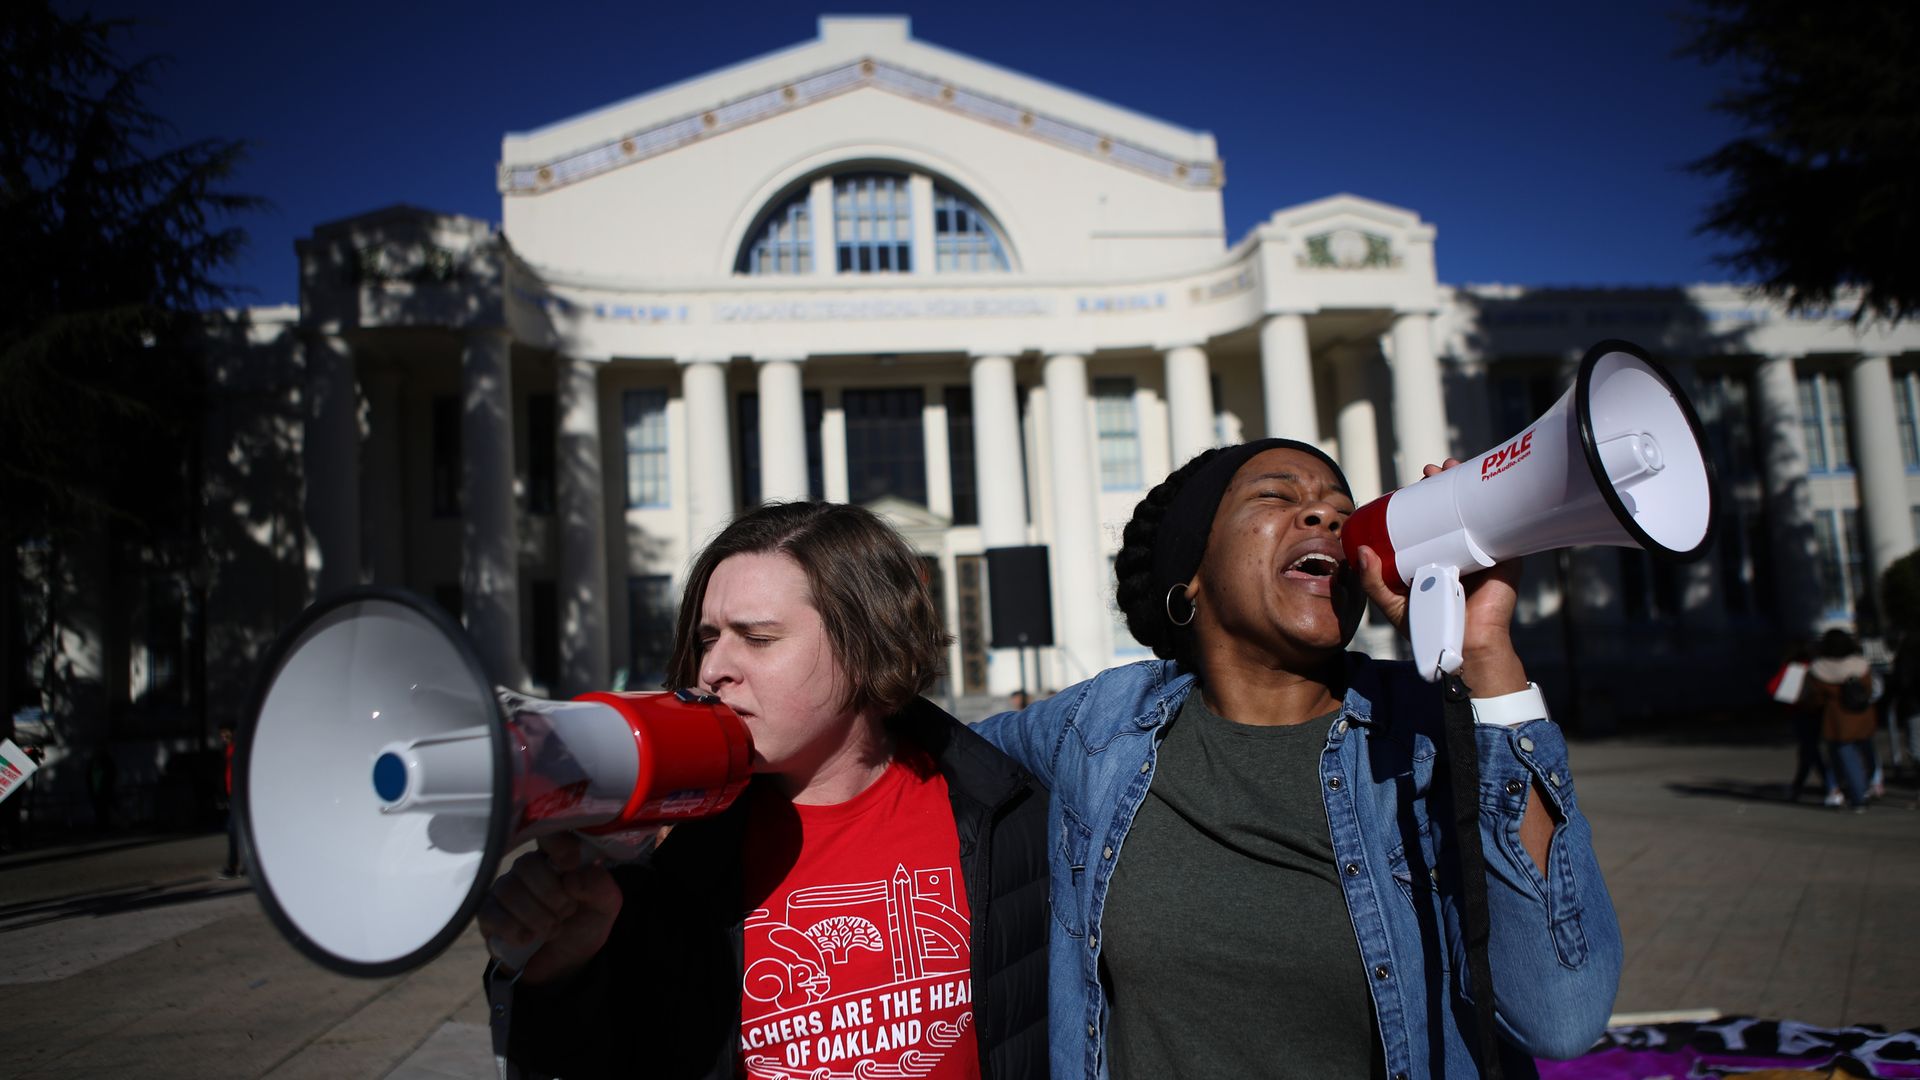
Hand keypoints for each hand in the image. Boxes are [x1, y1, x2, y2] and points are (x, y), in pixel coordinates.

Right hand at [476, 832, 622, 985]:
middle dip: (552, 894)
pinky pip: (491, 913)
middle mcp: (526, 869)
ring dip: (536, 916)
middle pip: (526, 864)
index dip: (557, 846)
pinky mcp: (488, 915)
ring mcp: (504, 890)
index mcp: (556, 858)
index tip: (570, 865)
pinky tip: (528, 938)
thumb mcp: (606, 906)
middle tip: (566, 913)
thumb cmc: (584, 924)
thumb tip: (573, 877)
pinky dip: (514, 929)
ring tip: (552, 930)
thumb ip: (599, 886)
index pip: (548, 835)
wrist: (565, 962)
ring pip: (509, 889)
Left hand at [1353, 459, 1528, 693]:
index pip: (1426, 521)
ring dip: (1465, 483)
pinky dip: (1497, 499)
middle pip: (1450, 508)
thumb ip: (1373, 582)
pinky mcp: (1505, 554)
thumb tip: (1361, 550)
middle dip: (1441, 484)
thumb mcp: (1393, 604)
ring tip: (1449, 467)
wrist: (1466, 645)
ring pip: (1475, 509)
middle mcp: (1458, 549)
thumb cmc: (1429, 627)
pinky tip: (1486, 481)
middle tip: (1429, 472)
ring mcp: (1482, 549)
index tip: (1407, 486)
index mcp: (1434, 556)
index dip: (1418, 500)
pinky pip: (1504, 521)